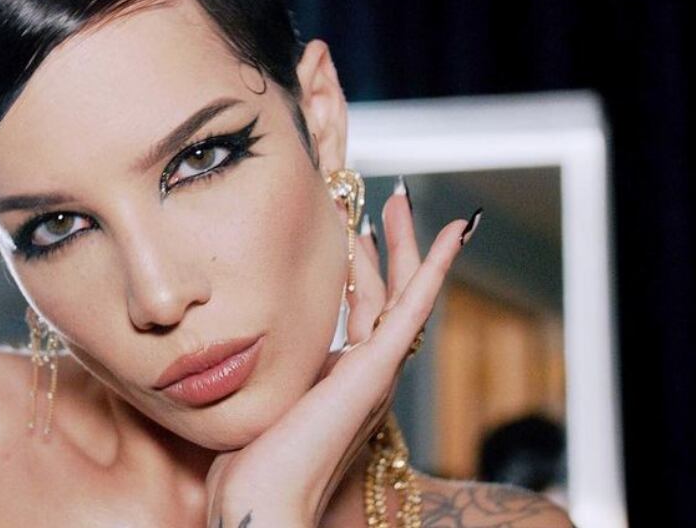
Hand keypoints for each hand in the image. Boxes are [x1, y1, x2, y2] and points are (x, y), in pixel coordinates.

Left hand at [203, 187, 478, 526]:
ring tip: (401, 200)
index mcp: (344, 375)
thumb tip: (244, 340)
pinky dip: (436, 267)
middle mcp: (368, 370)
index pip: (362, 307)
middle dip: (388, 243)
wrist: (264, 497)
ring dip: (405, 242)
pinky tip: (452, 233)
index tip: (357, 228)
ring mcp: (377, 369)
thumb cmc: (253, 458)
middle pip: (387, 292)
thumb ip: (271, 366)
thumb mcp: (263, 394)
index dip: (364, 266)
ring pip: (401, 291)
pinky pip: (414, 305)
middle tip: (388, 198)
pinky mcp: (377, 367)